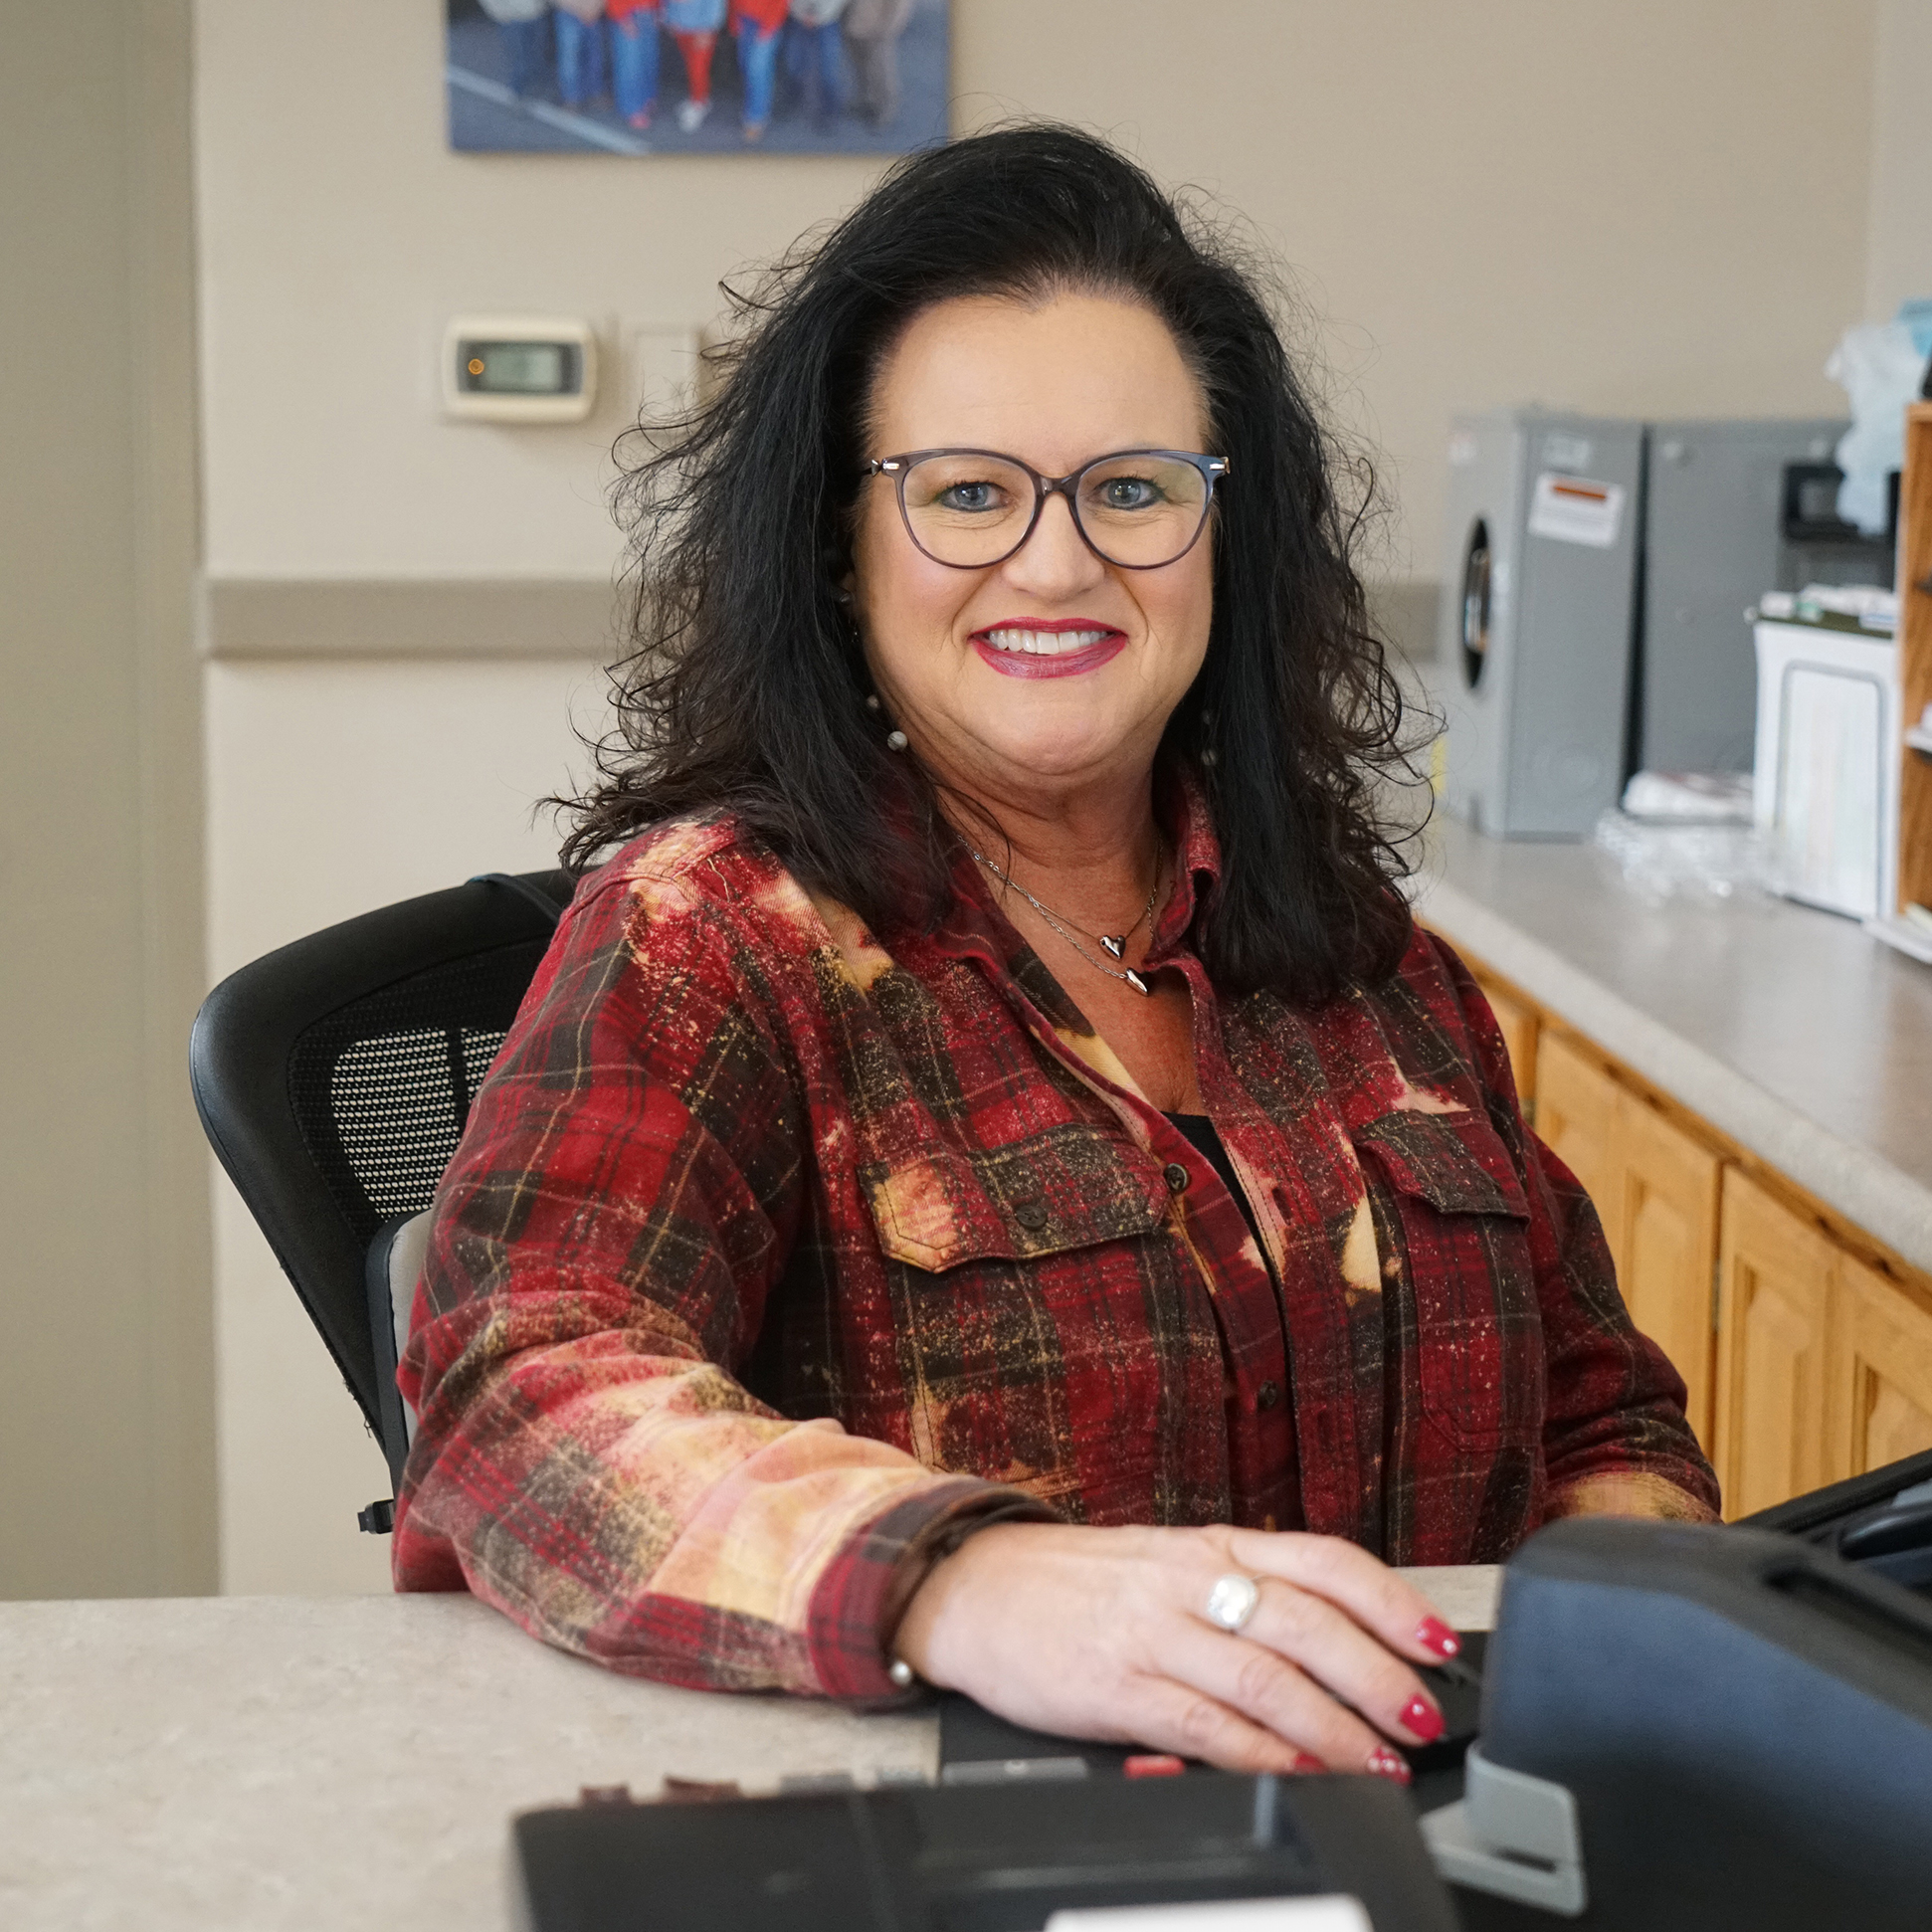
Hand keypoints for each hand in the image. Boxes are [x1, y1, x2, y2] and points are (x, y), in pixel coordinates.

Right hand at [892, 1521, 1457, 1778]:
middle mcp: (1191, 1581)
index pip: (1322, 1561)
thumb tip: (1338, 1641)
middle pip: (1308, 1623)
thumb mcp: (1167, 1564)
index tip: (1438, 1640)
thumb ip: (1242, 1593)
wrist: (971, 1587)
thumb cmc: (1075, 1583)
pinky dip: (1265, 1755)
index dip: (1390, 1600)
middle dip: (1379, 1676)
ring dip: (1337, 1728)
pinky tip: (1301, 1773)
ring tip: (1381, 1761)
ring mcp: (1154, 1634)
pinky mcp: (1118, 1688)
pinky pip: (1207, 1726)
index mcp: (1211, 1546)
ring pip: (1268, 1678)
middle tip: (1421, 1715)